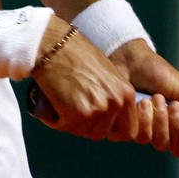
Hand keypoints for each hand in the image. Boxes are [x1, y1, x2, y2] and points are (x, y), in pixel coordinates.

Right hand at [30, 18, 139, 141]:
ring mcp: (98, 109)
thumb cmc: (74, 54)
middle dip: (86, 126)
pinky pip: (64, 127)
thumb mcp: (105, 74)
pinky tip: (50, 108)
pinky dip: (54, 120)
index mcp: (126, 93)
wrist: (53, 44)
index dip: (108, 128)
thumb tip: (107, 119)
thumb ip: (111, 95)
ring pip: (83, 131)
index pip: (128, 130)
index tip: (93, 119)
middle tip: (71, 110)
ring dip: (70, 123)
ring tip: (60, 105)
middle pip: (102, 133)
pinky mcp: (78, 113)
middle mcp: (116, 102)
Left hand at [111, 40, 178, 158]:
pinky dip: (144, 118)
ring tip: (155, 98)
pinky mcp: (132, 129)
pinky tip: (141, 102)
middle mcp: (169, 130)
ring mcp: (150, 131)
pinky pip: (142, 137)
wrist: (131, 63)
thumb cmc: (159, 73)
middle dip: (176, 124)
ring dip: (160, 118)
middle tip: (172, 104)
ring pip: (160, 144)